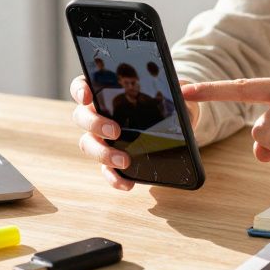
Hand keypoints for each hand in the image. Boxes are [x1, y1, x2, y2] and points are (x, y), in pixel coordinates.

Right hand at [69, 75, 199, 190]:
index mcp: (109, 91)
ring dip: (102, 154)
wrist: (178, 123)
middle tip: (115, 130)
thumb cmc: (170, 100)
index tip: (87, 95)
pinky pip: (106, 170)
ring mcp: (103, 138)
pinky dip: (114, 178)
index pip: (83, 86)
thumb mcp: (179, 90)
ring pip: (88, 145)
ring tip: (125, 160)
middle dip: (94, 124)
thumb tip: (189, 90)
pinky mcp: (112, 159)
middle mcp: (99, 114)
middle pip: (81, 117)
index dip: (80, 89)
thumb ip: (185, 87)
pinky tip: (128, 183)